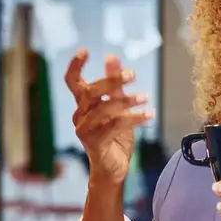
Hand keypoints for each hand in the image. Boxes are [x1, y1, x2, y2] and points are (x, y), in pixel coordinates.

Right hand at [64, 49, 152, 186]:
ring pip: (104, 109)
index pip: (72, 82)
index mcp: (83, 106)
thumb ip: (113, 84)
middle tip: (132, 75)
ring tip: (145, 96)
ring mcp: (85, 131)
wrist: (113, 169)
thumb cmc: (114, 137)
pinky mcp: (95, 143)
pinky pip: (115, 126)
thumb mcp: (117, 107)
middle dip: (111, 81)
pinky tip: (149, 114)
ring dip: (127, 100)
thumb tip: (111, 57)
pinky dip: (134, 118)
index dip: (75, 66)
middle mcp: (80, 116)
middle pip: (90, 92)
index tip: (85, 51)